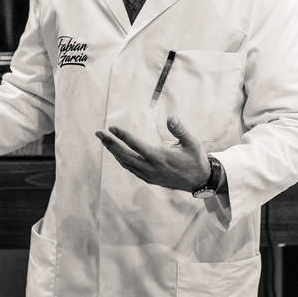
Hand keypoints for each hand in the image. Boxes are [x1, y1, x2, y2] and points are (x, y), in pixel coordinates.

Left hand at [96, 116, 210, 191]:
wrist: (199, 180)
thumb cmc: (195, 158)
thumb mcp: (192, 142)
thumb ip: (180, 130)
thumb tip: (171, 117)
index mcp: (159, 157)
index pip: (136, 145)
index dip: (123, 136)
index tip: (112, 127)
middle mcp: (151, 167)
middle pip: (125, 155)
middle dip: (110, 144)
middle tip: (98, 133)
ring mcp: (149, 175)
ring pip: (126, 163)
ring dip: (114, 152)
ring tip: (104, 141)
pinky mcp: (149, 179)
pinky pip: (131, 169)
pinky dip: (122, 160)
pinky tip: (117, 153)